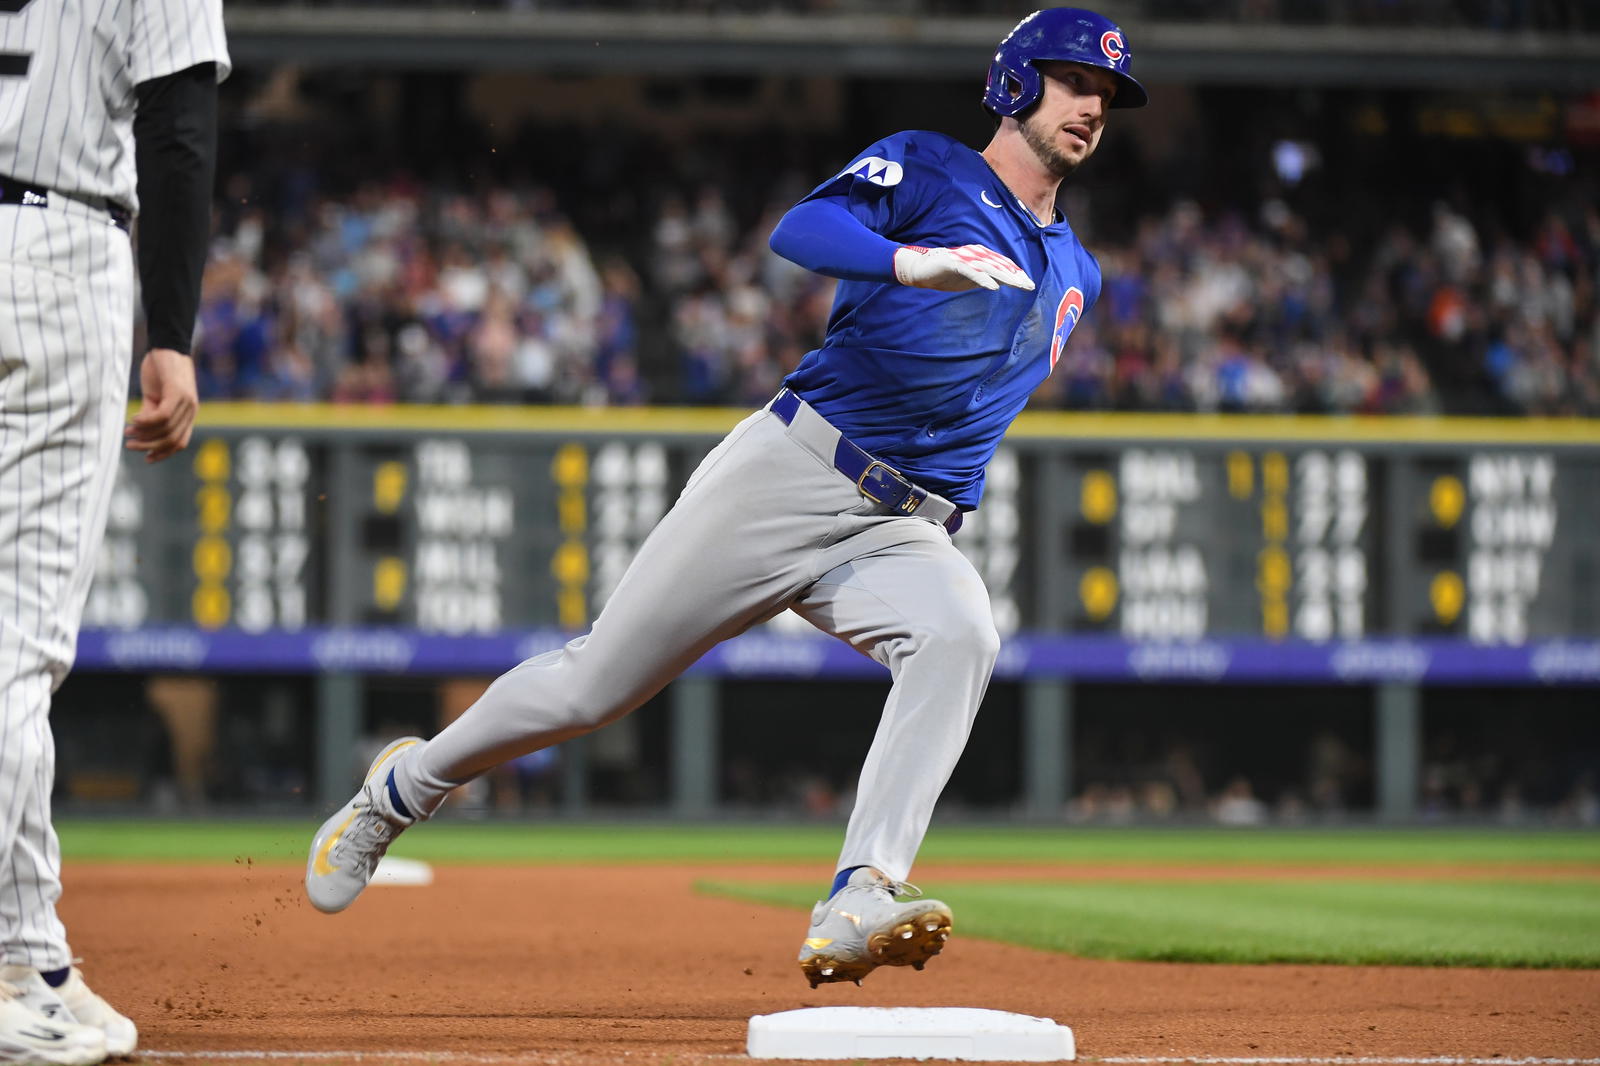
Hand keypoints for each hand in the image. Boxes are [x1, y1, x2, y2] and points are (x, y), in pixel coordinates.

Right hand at [125, 348, 198, 462]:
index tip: (147, 458)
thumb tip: (141, 432)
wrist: (166, 346)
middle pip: (171, 439)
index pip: (180, 443)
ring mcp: (187, 402)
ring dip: (144, 434)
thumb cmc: (160, 371)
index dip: (163, 453)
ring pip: (166, 429)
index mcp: (188, 415)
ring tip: (128, 432)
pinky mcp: (178, 393)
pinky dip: (146, 421)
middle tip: (130, 445)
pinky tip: (133, 420)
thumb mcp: (155, 397)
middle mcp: (191, 411)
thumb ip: (151, 414)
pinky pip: (162, 415)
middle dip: (149, 446)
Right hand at [892, 244, 1034, 292]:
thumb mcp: (970, 278)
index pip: (1003, 265)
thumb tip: (1003, 282)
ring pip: (990, 267)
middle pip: (1000, 265)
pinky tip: (994, 287)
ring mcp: (965, 258)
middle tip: (1029, 286)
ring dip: (1005, 276)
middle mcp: (975, 254)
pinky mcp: (954, 263)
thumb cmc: (946, 273)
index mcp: (980, 256)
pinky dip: (983, 279)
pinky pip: (972, 271)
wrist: (920, 270)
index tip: (1028, 284)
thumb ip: (985, 278)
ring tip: (1018, 285)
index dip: (1016, 274)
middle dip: (1016, 276)